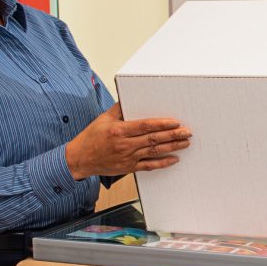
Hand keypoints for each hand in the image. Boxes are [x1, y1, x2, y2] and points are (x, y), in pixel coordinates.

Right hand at [66, 104, 191, 178]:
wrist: (79, 159)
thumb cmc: (90, 138)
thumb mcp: (103, 119)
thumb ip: (119, 108)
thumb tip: (129, 97)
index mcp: (118, 130)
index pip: (145, 126)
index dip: (162, 124)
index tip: (175, 122)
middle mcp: (124, 145)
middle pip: (153, 139)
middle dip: (173, 135)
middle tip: (187, 132)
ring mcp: (127, 158)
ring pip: (154, 152)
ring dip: (172, 147)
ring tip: (185, 142)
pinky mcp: (128, 168)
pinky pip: (149, 166)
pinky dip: (162, 163)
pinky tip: (174, 159)